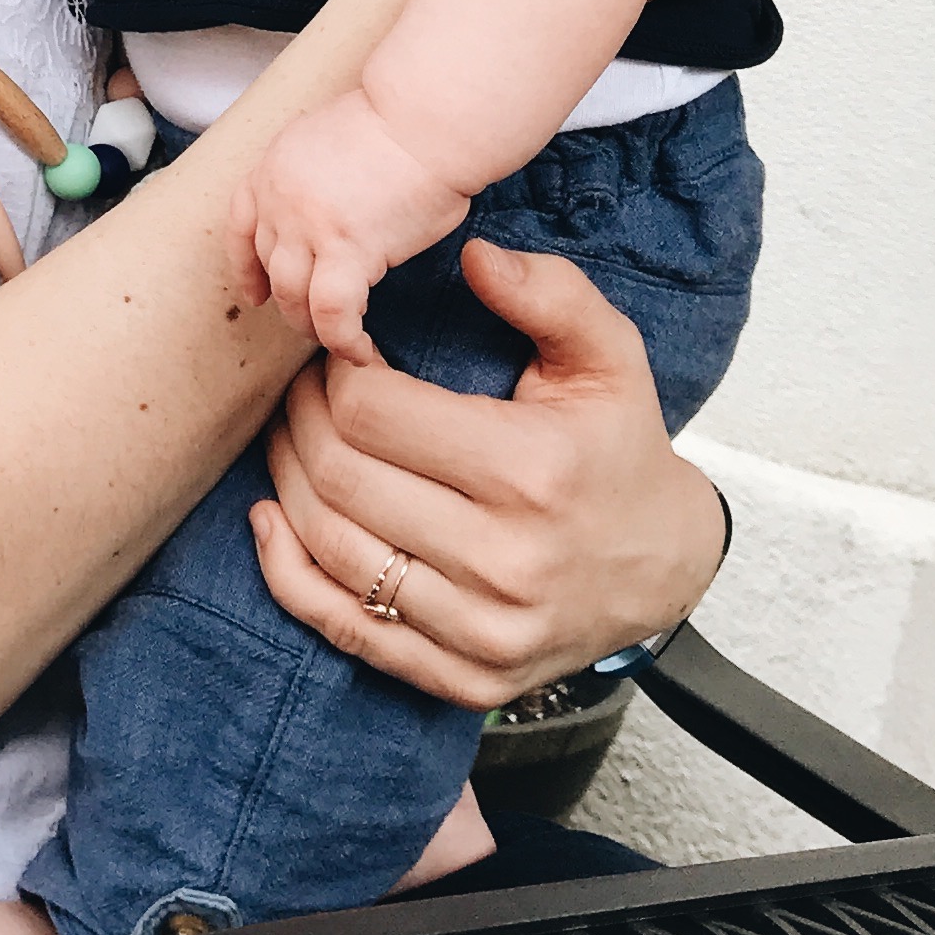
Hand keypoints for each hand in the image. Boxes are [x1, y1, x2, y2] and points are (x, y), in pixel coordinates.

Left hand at [226, 91, 467, 353]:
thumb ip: (316, 177)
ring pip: (292, 296)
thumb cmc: (400, 123)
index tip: (256, 291)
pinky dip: (343, 339)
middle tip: (312, 321)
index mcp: (274, 165)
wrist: (424, 115)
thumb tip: (329, 215)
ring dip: (312, 326)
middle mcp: (280, 198)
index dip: (245, 265)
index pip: (240, 225)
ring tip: (338, 339)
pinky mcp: (346, 250)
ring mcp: (308, 226)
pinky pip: (331, 313)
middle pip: (269, 266)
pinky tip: (362, 351)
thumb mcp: (329, 138)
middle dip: (287, 301)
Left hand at [248, 241, 724, 704]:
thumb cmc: (618, 448)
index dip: (335, 373)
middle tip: (301, 392)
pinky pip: (343, 628)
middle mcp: (507, 560)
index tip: (338, 355)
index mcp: (534, 470)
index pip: (374, 413)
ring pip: (331, 549)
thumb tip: (474, 255)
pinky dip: (287, 573)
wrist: (663, 567)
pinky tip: (272, 521)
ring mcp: (482, 630)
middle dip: (300, 421)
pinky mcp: (464, 678)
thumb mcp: (609, 357)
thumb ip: (551, 293)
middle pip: (341, 478)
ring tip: (291, 441)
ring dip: (287, 484)